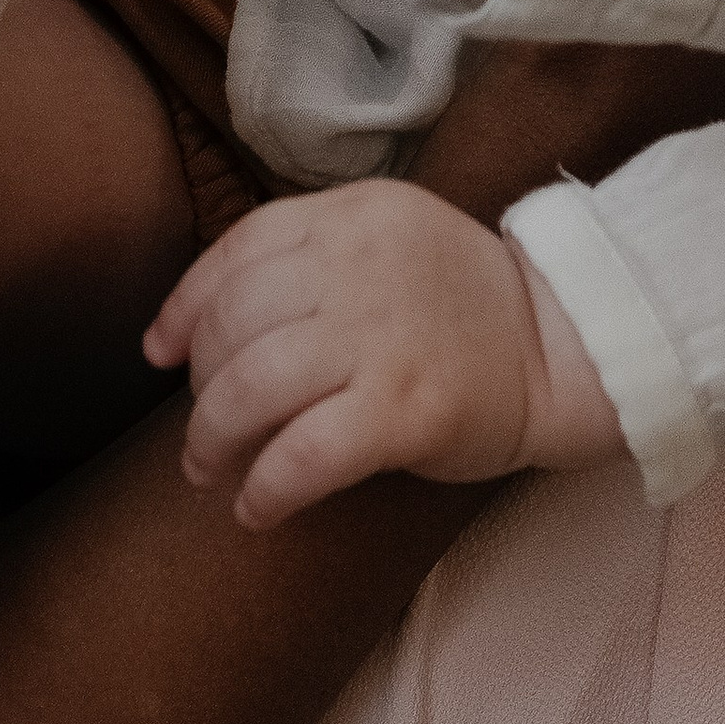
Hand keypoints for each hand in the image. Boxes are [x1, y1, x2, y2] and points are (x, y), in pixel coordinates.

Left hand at [147, 178, 622, 526]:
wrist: (562, 347)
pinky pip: (302, 455)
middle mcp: (361, 266)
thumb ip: (304, 261)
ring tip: (210, 470)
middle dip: (199, 385)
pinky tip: (256, 508)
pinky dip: (264, 488)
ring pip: (250, 388)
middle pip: (233, 323)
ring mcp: (383, 337)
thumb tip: (179, 331)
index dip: (186, 307)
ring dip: (211, 440)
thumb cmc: (459, 303)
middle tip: (204, 427)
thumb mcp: (386, 242)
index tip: (163, 354)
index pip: (239, 250)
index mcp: (355, 215)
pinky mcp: (406, 408)